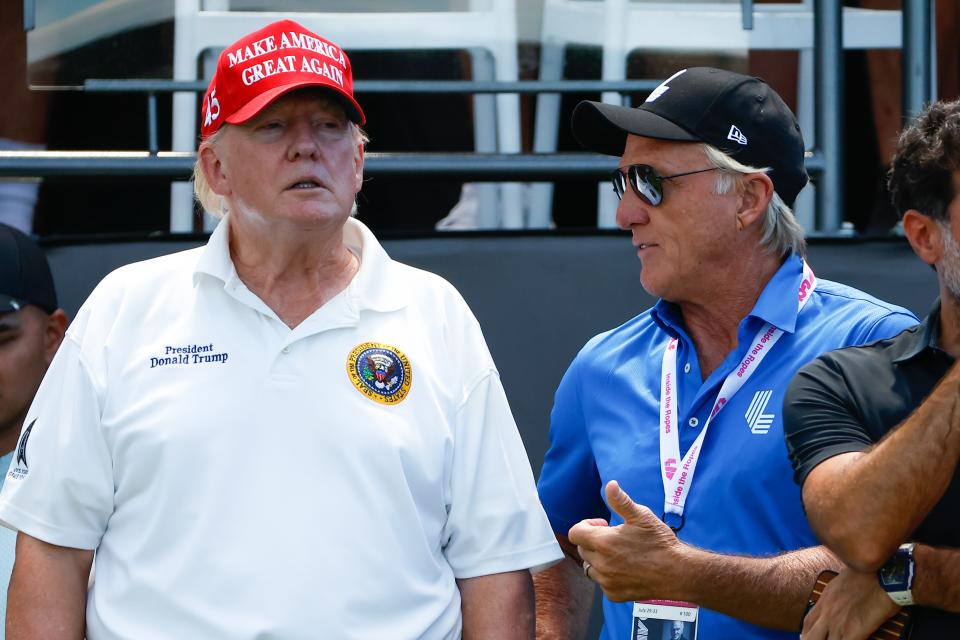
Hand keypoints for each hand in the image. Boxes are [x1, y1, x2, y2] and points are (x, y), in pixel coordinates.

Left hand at [568, 480, 684, 601]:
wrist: (677, 572)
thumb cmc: (660, 542)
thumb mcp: (642, 516)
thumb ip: (621, 501)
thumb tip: (610, 485)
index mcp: (603, 542)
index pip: (575, 533)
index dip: (586, 525)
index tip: (603, 525)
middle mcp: (601, 564)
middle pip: (582, 549)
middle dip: (593, 541)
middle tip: (615, 538)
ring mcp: (607, 581)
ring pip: (590, 567)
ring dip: (599, 559)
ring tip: (619, 554)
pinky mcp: (614, 594)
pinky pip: (602, 582)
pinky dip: (608, 575)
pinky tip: (625, 569)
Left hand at [801, 567, 899, 639]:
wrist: (884, 576)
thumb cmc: (868, 575)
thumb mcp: (840, 582)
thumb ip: (834, 597)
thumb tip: (835, 604)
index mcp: (825, 600)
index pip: (808, 622)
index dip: (806, 634)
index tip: (808, 638)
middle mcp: (828, 612)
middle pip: (811, 637)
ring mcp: (839, 623)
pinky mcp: (855, 631)